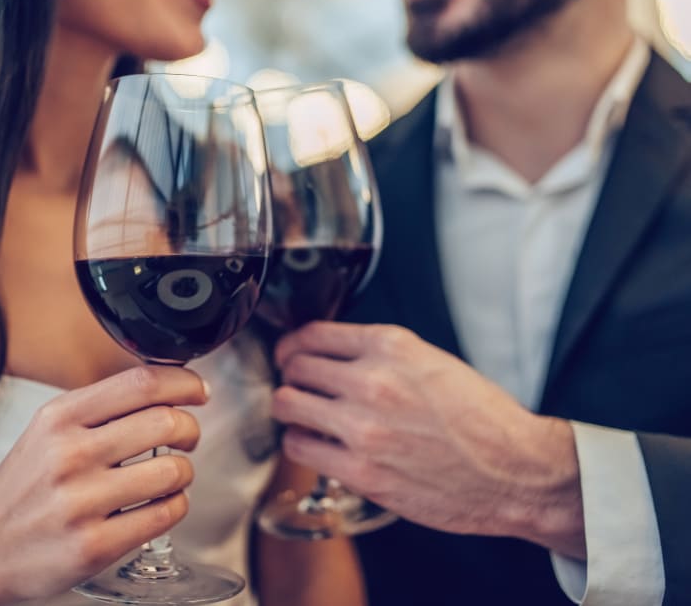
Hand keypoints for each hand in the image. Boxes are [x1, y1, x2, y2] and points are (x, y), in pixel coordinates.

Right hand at [0, 365, 208, 604]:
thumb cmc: (22, 489)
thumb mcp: (48, 431)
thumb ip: (100, 408)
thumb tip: (165, 388)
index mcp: (60, 417)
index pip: (141, 382)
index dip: (183, 382)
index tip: (198, 390)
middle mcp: (69, 454)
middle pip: (166, 421)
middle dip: (190, 428)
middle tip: (187, 437)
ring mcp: (81, 502)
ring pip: (173, 470)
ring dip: (184, 472)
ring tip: (170, 476)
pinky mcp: (94, 545)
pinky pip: (165, 514)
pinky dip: (175, 506)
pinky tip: (160, 504)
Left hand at [272, 323, 584, 557]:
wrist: (516, 472)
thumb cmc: (483, 420)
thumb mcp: (434, 362)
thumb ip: (382, 355)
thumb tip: (336, 356)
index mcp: (392, 346)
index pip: (313, 333)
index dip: (294, 345)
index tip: (292, 354)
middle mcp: (373, 380)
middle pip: (295, 366)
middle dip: (292, 376)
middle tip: (297, 387)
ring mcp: (363, 426)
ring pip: (287, 404)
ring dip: (291, 409)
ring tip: (304, 417)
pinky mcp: (360, 470)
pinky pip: (299, 447)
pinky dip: (301, 443)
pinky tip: (316, 444)